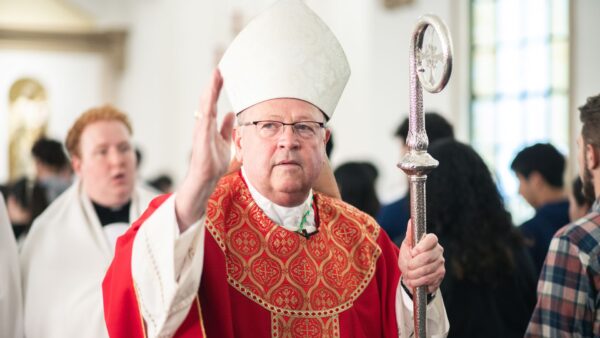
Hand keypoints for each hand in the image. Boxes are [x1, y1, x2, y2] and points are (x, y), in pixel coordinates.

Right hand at [175, 69, 234, 228]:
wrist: (206, 178)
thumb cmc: (213, 163)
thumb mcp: (225, 141)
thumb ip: (226, 128)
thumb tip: (232, 113)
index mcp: (208, 124)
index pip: (213, 102)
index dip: (217, 88)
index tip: (222, 73)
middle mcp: (203, 124)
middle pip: (207, 99)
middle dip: (213, 84)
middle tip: (219, 68)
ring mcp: (201, 129)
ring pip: (205, 105)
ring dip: (210, 90)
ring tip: (216, 75)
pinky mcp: (201, 136)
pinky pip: (205, 117)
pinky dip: (208, 105)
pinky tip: (211, 95)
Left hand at [398, 220, 444, 293]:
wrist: (411, 275)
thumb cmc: (409, 258)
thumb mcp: (406, 246)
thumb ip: (409, 235)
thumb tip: (410, 220)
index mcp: (431, 241)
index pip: (432, 239)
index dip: (422, 246)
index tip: (413, 252)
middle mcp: (438, 251)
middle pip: (428, 257)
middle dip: (414, 264)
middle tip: (407, 267)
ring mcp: (440, 263)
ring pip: (427, 270)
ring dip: (414, 274)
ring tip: (409, 275)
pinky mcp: (440, 275)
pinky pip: (429, 279)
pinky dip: (418, 282)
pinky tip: (414, 281)